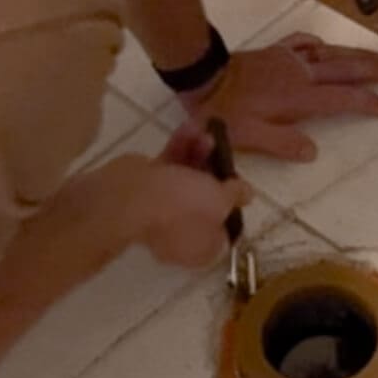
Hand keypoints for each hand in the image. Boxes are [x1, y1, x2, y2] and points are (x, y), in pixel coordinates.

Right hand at [133, 132, 250, 269]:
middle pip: (206, 199)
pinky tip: (188, 128)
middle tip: (222, 148)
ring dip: (198, 154)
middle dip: (215, 170)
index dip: (233, 205)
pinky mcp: (148, 186)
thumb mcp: (219, 202)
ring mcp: (163, 209)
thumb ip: (235, 195)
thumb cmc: (180, 207)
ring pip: (188, 179)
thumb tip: (248, 195)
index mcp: (200, 249)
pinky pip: (170, 166)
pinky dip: (179, 149)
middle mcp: (182, 233)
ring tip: (205, 132)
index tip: (238, 183)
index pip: (224, 230)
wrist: (129, 196)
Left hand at [183, 32, 377, 162]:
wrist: (202, 76)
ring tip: (376, 56)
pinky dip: (318, 43)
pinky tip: (323, 45)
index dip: (366, 102)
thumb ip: (283, 143)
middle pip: (343, 70)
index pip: (341, 99)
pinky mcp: (275, 51)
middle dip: (371, 70)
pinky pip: (302, 42)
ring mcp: (288, 58)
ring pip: (329, 53)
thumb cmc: (225, 112)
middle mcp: (300, 74)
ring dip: (354, 54)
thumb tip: (313, 150)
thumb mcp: (250, 136)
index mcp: (298, 97)